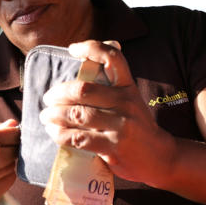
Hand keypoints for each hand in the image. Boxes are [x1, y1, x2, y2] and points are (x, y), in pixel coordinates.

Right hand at [0, 119, 19, 204]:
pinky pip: (6, 182)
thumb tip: (13, 124)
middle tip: (20, 144)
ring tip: (11, 157)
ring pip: (4, 169)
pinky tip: (7, 170)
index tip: (19, 131)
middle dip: (14, 148)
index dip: (9, 133)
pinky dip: (12, 174)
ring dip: (13, 161)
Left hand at [39, 40, 177, 185]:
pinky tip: (54, 133)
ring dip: (54, 115)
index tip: (72, 49)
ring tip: (46, 117)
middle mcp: (125, 102)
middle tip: (48, 98)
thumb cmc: (137, 127)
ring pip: (77, 114)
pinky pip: (78, 138)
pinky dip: (60, 135)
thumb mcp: (130, 102)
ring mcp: (120, 125)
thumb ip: (109, 91)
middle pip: (83, 90)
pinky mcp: (113, 147)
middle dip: (58, 93)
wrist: (160, 157)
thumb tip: (72, 85)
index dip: (90, 47)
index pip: (112, 57)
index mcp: (128, 87)